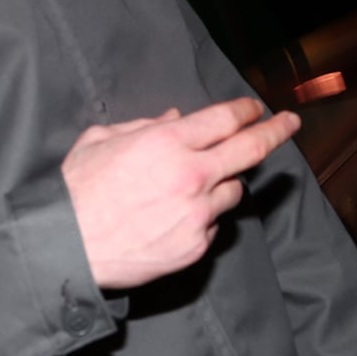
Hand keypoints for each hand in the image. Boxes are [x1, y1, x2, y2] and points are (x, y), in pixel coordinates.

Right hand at [63, 98, 300, 290]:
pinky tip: (173, 219)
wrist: (66, 246)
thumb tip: (175, 117)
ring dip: (224, 183)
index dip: (246, 110)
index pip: (225, 119)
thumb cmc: (77, 189)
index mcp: (167, 142)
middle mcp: (191, 175)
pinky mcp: (196, 246)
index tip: (256, 108)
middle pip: (251, 149)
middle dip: (276, 131)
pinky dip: (203, 218)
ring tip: (193, 189)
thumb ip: (144, 125)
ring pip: (234, 191)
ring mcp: (198, 214)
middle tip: (290, 123)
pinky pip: (213, 226)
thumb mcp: (102, 140)